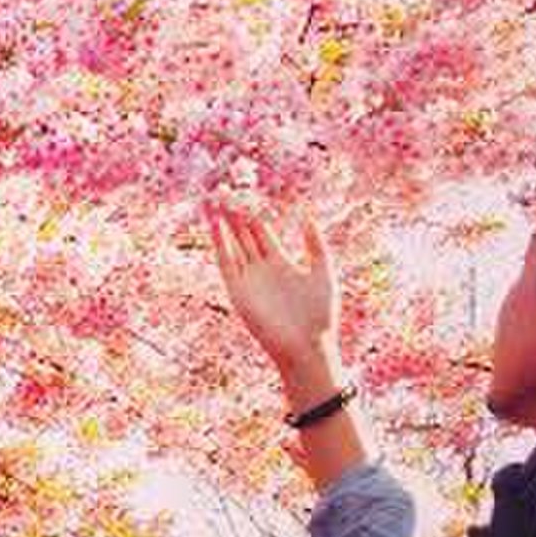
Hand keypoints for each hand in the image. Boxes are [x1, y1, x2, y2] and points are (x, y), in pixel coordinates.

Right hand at [205, 202, 339, 376]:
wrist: (308, 347)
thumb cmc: (320, 315)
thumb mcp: (323, 272)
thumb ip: (315, 244)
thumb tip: (306, 215)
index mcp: (281, 263)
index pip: (262, 231)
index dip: (254, 212)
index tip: (246, 191)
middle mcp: (261, 269)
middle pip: (243, 234)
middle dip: (233, 213)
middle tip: (223, 189)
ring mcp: (248, 279)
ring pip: (231, 245)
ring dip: (222, 224)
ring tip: (212, 201)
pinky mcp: (239, 292)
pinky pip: (226, 264)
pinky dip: (220, 245)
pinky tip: (215, 226)